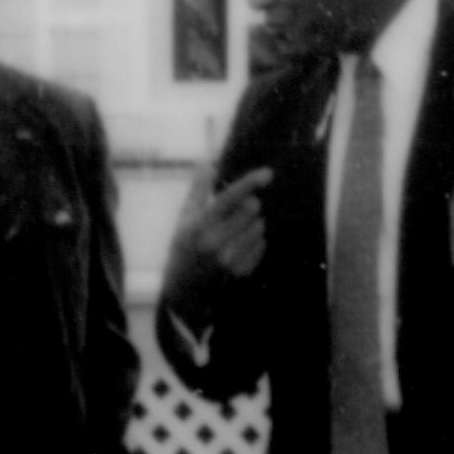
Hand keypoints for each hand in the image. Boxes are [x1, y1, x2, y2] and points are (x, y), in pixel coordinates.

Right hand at [169, 164, 271, 282]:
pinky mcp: (241, 272)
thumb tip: (207, 162)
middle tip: (237, 212)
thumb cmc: (184, 247)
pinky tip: (238, 248)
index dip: (250, 183)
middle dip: (249, 205)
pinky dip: (254, 242)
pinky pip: (261, 245)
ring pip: (259, 227)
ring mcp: (229, 260)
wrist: (185, 291)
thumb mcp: (185, 219)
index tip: (268, 173)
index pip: (230, 198)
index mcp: (199, 226)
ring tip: (234, 233)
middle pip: (251, 209)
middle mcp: (215, 243)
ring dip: (252, 224)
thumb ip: (198, 190)